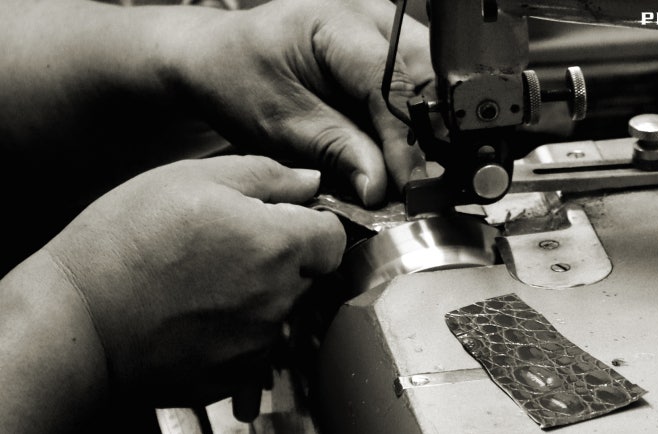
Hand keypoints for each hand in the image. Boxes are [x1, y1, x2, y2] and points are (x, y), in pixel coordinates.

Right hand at [43, 155, 344, 405]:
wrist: (77, 321)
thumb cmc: (126, 243)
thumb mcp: (194, 179)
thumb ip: (266, 175)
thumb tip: (310, 181)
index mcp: (277, 244)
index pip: (334, 236)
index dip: (312, 223)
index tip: (284, 220)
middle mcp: (279, 298)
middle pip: (310, 274)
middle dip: (285, 257)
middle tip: (230, 246)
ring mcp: (259, 342)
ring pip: (283, 309)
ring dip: (261, 293)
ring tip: (205, 280)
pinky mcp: (236, 374)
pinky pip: (257, 345)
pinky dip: (239, 329)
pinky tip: (197, 312)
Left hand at [165, 0, 431, 205]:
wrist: (222, 58)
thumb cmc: (240, 79)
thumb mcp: (281, 123)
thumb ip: (336, 150)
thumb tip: (381, 186)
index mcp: (338, 22)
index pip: (391, 84)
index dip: (404, 140)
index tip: (406, 185)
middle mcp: (371, 15)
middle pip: (426, 75)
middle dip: (426, 132)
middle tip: (413, 182)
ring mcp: (383, 26)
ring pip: (429, 79)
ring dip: (423, 126)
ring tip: (405, 170)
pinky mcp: (386, 45)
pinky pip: (415, 82)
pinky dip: (410, 119)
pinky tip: (397, 149)